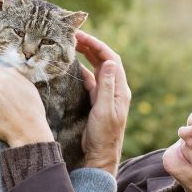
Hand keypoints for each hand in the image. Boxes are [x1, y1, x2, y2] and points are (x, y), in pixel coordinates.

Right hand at [75, 31, 129, 174]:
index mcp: (120, 89)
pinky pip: (91, 80)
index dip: (97, 45)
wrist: (101, 155)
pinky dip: (82, 70)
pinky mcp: (98, 101)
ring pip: (97, 69)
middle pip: (105, 61)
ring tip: (72, 45)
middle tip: (73, 36)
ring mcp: (107, 94)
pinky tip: (72, 65)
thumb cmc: (104, 135)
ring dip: (87, 56)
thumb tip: (109, 61)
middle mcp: (116, 89)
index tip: (82, 36)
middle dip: (91, 46)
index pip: (111, 59)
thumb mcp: (104, 110)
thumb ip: (106, 86)